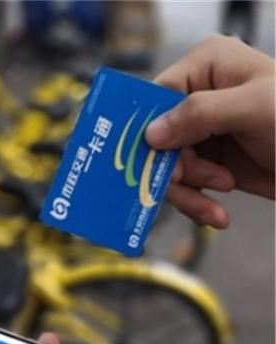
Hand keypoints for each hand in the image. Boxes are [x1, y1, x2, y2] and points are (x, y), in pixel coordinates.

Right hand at [145, 35, 274, 227]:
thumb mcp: (254, 108)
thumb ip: (201, 113)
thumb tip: (151, 134)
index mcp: (206, 67)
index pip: (156, 97)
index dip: (151, 131)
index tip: (158, 159)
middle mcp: (196, 99)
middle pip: (158, 140)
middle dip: (178, 170)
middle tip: (203, 183)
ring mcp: (201, 134)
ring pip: (167, 168)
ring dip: (189, 193)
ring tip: (216, 208)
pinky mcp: (207, 163)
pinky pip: (183, 187)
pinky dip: (196, 204)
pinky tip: (216, 214)